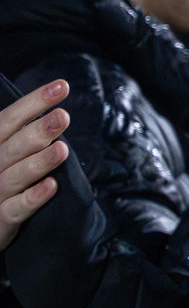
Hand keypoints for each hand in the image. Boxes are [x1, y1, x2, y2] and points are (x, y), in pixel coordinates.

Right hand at [0, 80, 70, 250]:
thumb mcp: (7, 156)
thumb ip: (23, 137)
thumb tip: (52, 112)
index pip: (10, 119)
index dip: (34, 102)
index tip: (62, 86)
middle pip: (13, 145)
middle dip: (37, 130)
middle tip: (63, 116)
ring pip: (16, 176)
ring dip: (39, 162)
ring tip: (62, 149)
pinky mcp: (0, 221)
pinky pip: (15, 209)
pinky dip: (33, 198)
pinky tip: (52, 187)